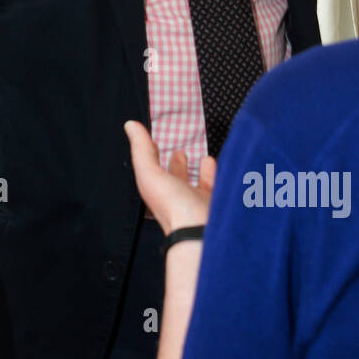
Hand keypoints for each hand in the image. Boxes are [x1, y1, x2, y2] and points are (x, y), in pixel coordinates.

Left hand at [124, 121, 214, 235]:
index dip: (152, 157)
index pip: (153, 172)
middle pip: (177, 180)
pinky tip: (229, 167)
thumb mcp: (150, 173)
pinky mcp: (220, 205)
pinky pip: (222, 187)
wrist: (201, 233)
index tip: (154, 144)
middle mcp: (179, 199)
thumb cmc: (174, 207)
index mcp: (159, 193)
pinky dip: (223, 177)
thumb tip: (130, 125)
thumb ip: (142, 150)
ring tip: (206, 159)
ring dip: (202, 172)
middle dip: (178, 166)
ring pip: (201, 185)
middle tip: (180, 153)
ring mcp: (200, 204)